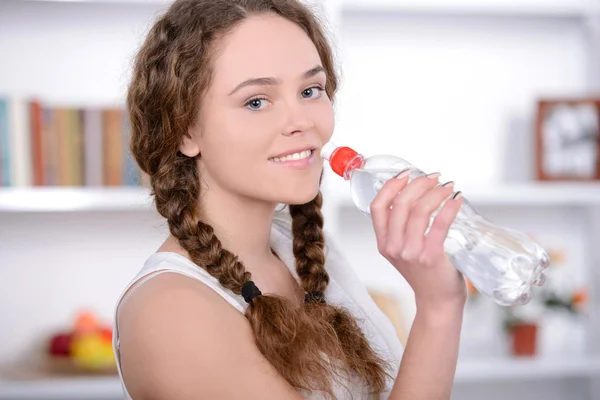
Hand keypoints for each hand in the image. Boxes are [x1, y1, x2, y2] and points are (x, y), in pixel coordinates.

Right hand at [370, 172, 466, 312]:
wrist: (437, 302)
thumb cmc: (426, 274)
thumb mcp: (403, 251)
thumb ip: (402, 229)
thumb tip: (417, 194)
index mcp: (383, 243)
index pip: (377, 206)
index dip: (391, 186)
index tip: (406, 174)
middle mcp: (393, 247)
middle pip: (400, 204)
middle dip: (419, 184)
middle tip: (435, 177)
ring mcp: (411, 253)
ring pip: (419, 210)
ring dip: (435, 193)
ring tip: (447, 187)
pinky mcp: (431, 257)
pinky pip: (439, 224)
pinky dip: (449, 207)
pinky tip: (456, 200)